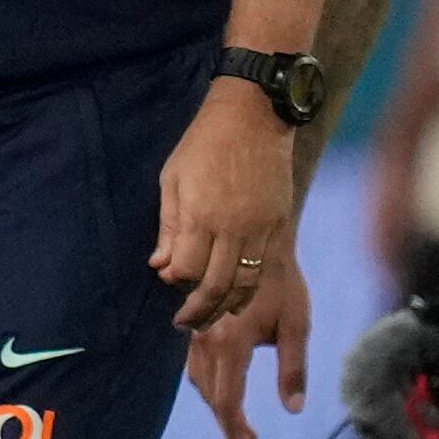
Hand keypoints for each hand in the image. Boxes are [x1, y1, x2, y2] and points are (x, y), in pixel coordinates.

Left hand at [154, 79, 293, 329]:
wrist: (254, 117)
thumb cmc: (203, 145)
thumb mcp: (172, 179)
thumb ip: (169, 227)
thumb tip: (160, 266)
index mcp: (200, 215)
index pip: (185, 269)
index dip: (174, 281)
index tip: (167, 279)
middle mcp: (232, 227)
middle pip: (216, 286)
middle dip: (198, 311)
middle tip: (184, 322)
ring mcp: (260, 228)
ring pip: (245, 284)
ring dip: (226, 307)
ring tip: (210, 317)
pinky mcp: (278, 224)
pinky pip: (265, 268)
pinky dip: (250, 288)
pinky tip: (238, 297)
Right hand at [185, 264, 312, 438]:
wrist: (252, 240)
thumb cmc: (281, 281)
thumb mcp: (297, 324)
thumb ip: (293, 368)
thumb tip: (294, 408)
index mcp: (232, 344)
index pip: (229, 401)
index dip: (235, 432)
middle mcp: (208, 341)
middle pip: (212, 397)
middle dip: (229, 427)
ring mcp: (198, 332)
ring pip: (200, 381)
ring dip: (218, 408)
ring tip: (238, 428)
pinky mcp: (197, 324)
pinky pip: (197, 364)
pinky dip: (209, 386)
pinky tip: (223, 392)